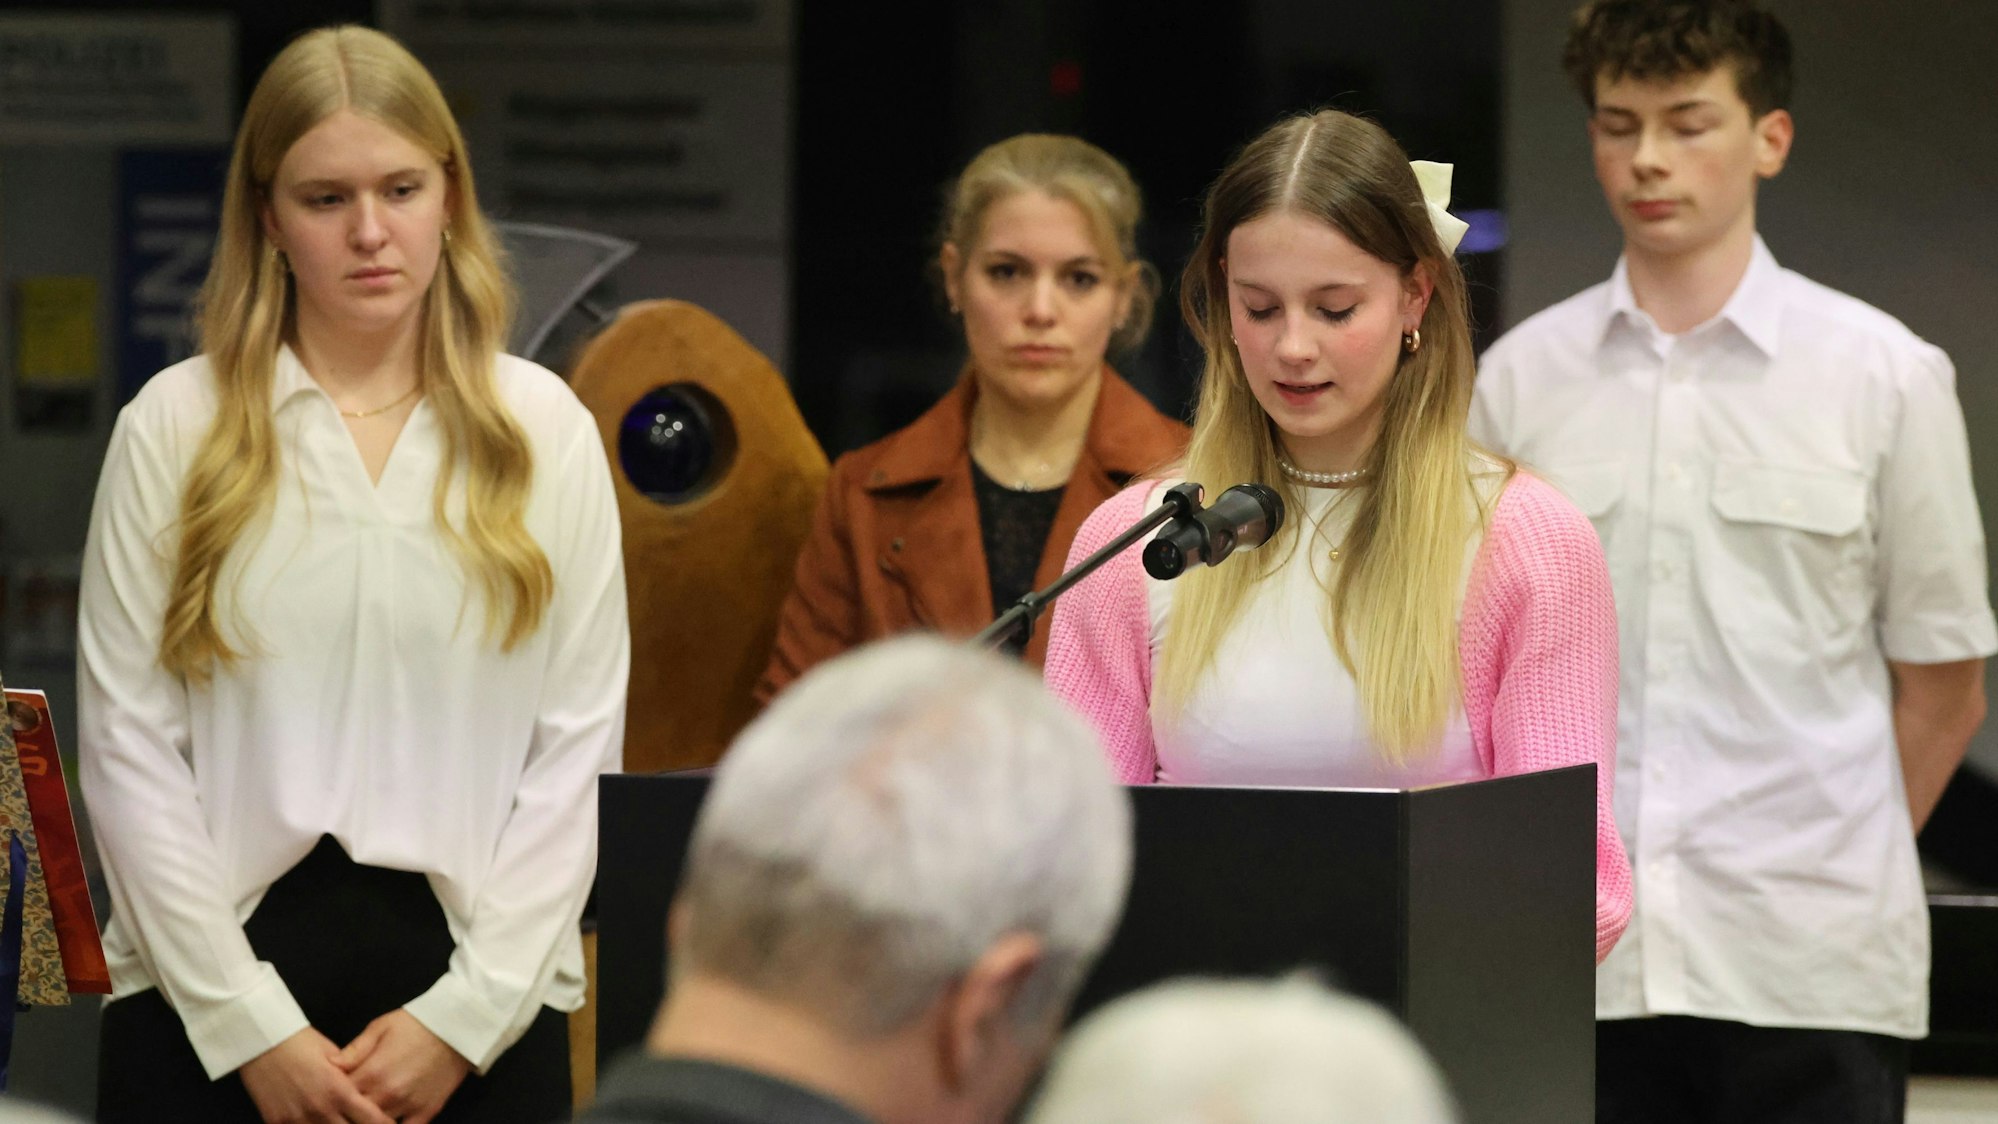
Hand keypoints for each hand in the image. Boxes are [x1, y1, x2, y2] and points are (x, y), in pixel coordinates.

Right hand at [240, 1027, 393, 1123]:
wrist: (262, 1040)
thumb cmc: (301, 1042)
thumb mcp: (335, 1057)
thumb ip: (351, 1078)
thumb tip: (366, 1092)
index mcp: (339, 1091)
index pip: (372, 1119)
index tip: (392, 1122)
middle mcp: (320, 1109)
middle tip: (366, 1122)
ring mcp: (297, 1119)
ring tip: (343, 1122)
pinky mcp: (277, 1123)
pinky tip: (319, 1123)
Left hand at [337, 1009, 471, 1123]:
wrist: (458, 1027)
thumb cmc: (416, 1023)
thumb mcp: (380, 1027)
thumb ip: (354, 1050)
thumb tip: (329, 1065)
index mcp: (372, 1072)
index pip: (339, 1095)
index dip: (332, 1095)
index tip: (329, 1093)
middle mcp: (387, 1094)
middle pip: (354, 1115)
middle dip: (346, 1112)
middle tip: (343, 1107)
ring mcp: (407, 1106)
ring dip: (367, 1120)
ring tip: (362, 1114)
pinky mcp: (426, 1113)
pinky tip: (386, 1122)